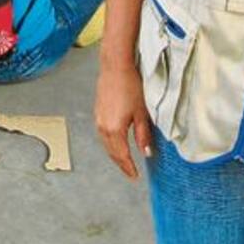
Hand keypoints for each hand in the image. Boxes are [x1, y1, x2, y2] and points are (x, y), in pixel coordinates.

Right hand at [94, 63, 152, 179]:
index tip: (135, 176)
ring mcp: (98, 119)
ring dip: (115, 154)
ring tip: (125, 160)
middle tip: (130, 172)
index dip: (128, 168)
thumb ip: (143, 135)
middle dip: (121, 164)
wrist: (115, 66)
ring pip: (106, 144)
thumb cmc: (130, 86)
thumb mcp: (142, 112)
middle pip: (112, 152)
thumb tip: (146, 152)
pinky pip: (103, 135)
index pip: (122, 156)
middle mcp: (103, 127)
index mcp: (114, 130)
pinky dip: (110, 143)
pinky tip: (117, 142)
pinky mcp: (97, 112)